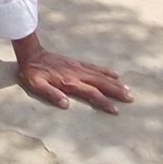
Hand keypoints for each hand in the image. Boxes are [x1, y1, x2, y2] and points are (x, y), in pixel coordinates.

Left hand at [15, 41, 131, 113]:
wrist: (32, 53)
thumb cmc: (33, 73)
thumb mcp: (37, 86)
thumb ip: (51, 94)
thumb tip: (66, 105)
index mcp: (70, 82)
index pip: (92, 93)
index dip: (104, 102)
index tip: (116, 110)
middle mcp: (78, 74)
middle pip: (102, 83)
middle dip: (116, 92)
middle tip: (130, 98)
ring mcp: (79, 67)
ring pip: (101, 75)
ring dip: (115, 83)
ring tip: (128, 89)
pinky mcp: (77, 63)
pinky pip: (96, 67)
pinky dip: (106, 71)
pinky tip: (115, 75)